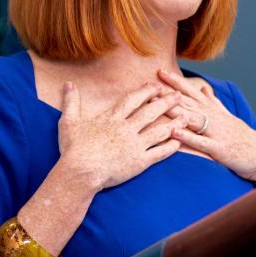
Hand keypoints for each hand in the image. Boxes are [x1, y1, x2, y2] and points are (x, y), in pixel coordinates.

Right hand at [58, 80, 186, 190]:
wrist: (80, 172)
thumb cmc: (73, 148)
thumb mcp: (68, 121)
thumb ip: (71, 102)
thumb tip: (68, 84)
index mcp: (112, 119)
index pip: (133, 100)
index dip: (146, 91)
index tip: (157, 86)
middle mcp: (126, 129)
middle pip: (150, 112)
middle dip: (166, 102)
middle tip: (178, 96)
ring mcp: (134, 145)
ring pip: (159, 131)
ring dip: (174, 123)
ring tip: (187, 116)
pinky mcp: (139, 162)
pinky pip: (159, 153)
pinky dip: (171, 147)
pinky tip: (180, 142)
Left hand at [158, 69, 255, 184]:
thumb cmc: (243, 138)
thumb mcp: (228, 116)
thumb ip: (213, 102)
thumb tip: (203, 87)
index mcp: (214, 111)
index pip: (192, 92)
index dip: (176, 81)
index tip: (160, 71)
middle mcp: (214, 118)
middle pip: (188, 102)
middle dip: (169, 93)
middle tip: (149, 84)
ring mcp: (216, 132)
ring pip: (192, 118)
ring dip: (174, 111)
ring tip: (156, 104)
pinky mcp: (219, 149)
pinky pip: (201, 142)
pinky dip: (187, 137)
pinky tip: (174, 132)